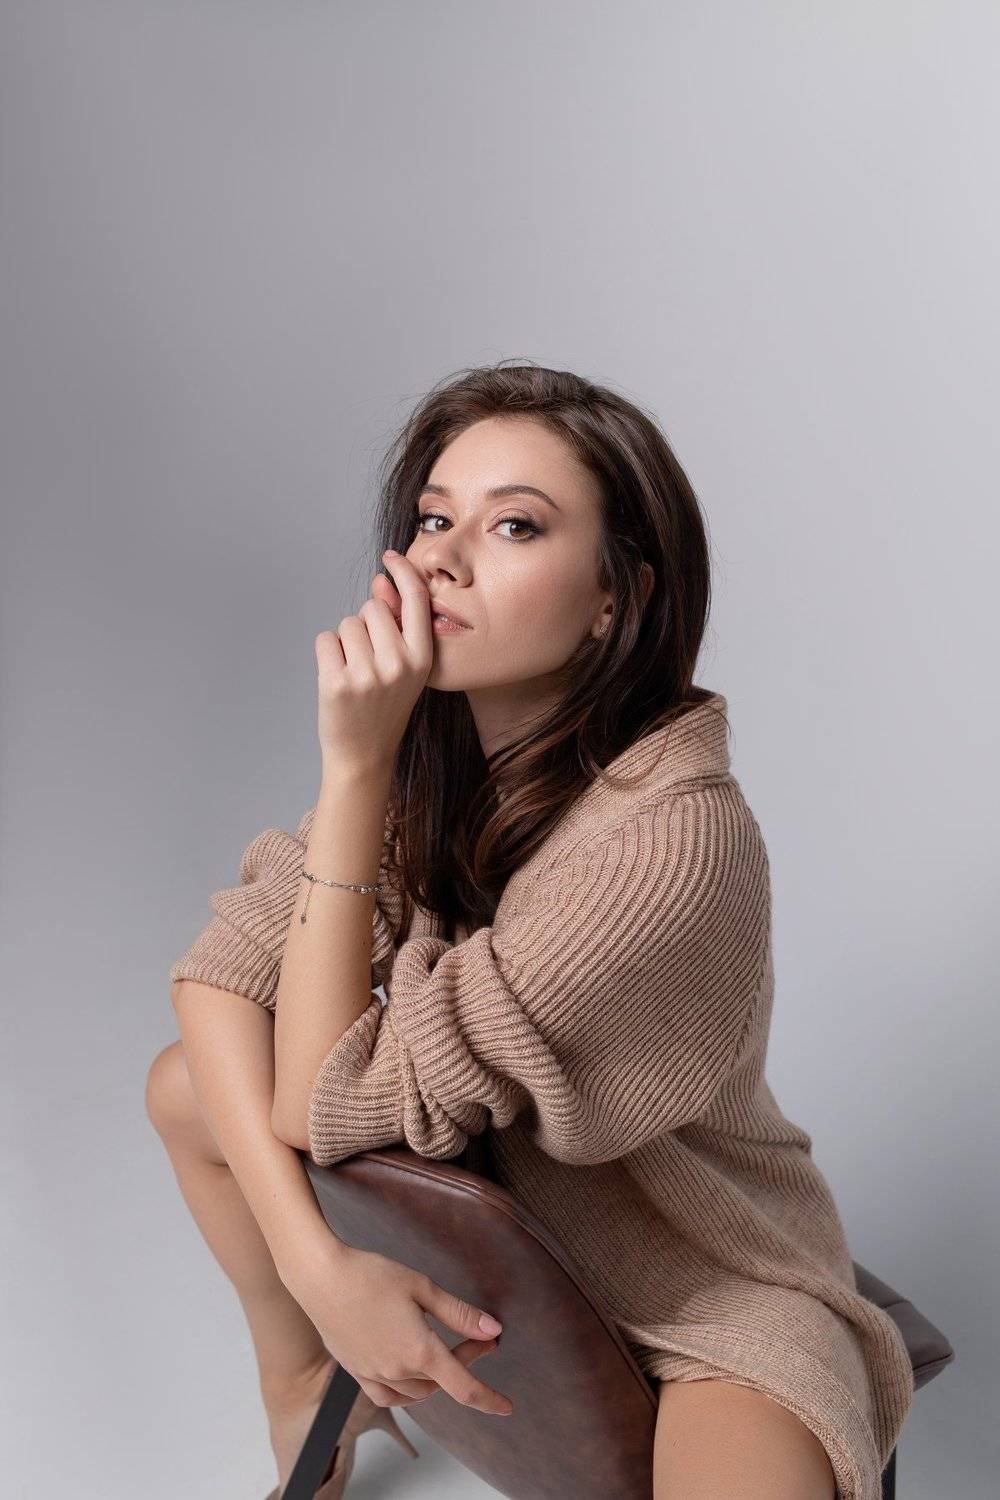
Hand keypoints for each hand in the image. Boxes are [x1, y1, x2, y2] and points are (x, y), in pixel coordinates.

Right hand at [285, 1243, 513, 1414]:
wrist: (321, 1277)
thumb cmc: (371, 1275)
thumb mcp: (423, 1287)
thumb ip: (459, 1314)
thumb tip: (492, 1329)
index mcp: (419, 1350)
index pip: (463, 1387)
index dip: (489, 1399)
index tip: (507, 1406)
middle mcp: (397, 1370)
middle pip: (442, 1380)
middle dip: (465, 1361)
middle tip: (478, 1336)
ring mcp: (373, 1373)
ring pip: (416, 1393)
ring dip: (437, 1377)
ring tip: (446, 1350)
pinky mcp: (355, 1370)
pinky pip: (387, 1395)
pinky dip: (405, 1391)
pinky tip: (409, 1375)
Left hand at [316, 550, 432, 772]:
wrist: (364, 755)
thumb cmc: (385, 706)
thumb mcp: (404, 668)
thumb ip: (397, 625)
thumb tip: (379, 582)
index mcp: (422, 659)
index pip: (417, 601)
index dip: (404, 573)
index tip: (391, 557)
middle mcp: (398, 665)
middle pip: (373, 608)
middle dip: (366, 624)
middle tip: (369, 660)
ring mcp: (367, 675)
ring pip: (347, 623)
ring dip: (345, 641)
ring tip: (355, 672)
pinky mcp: (337, 682)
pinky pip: (325, 640)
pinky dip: (327, 654)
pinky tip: (338, 678)